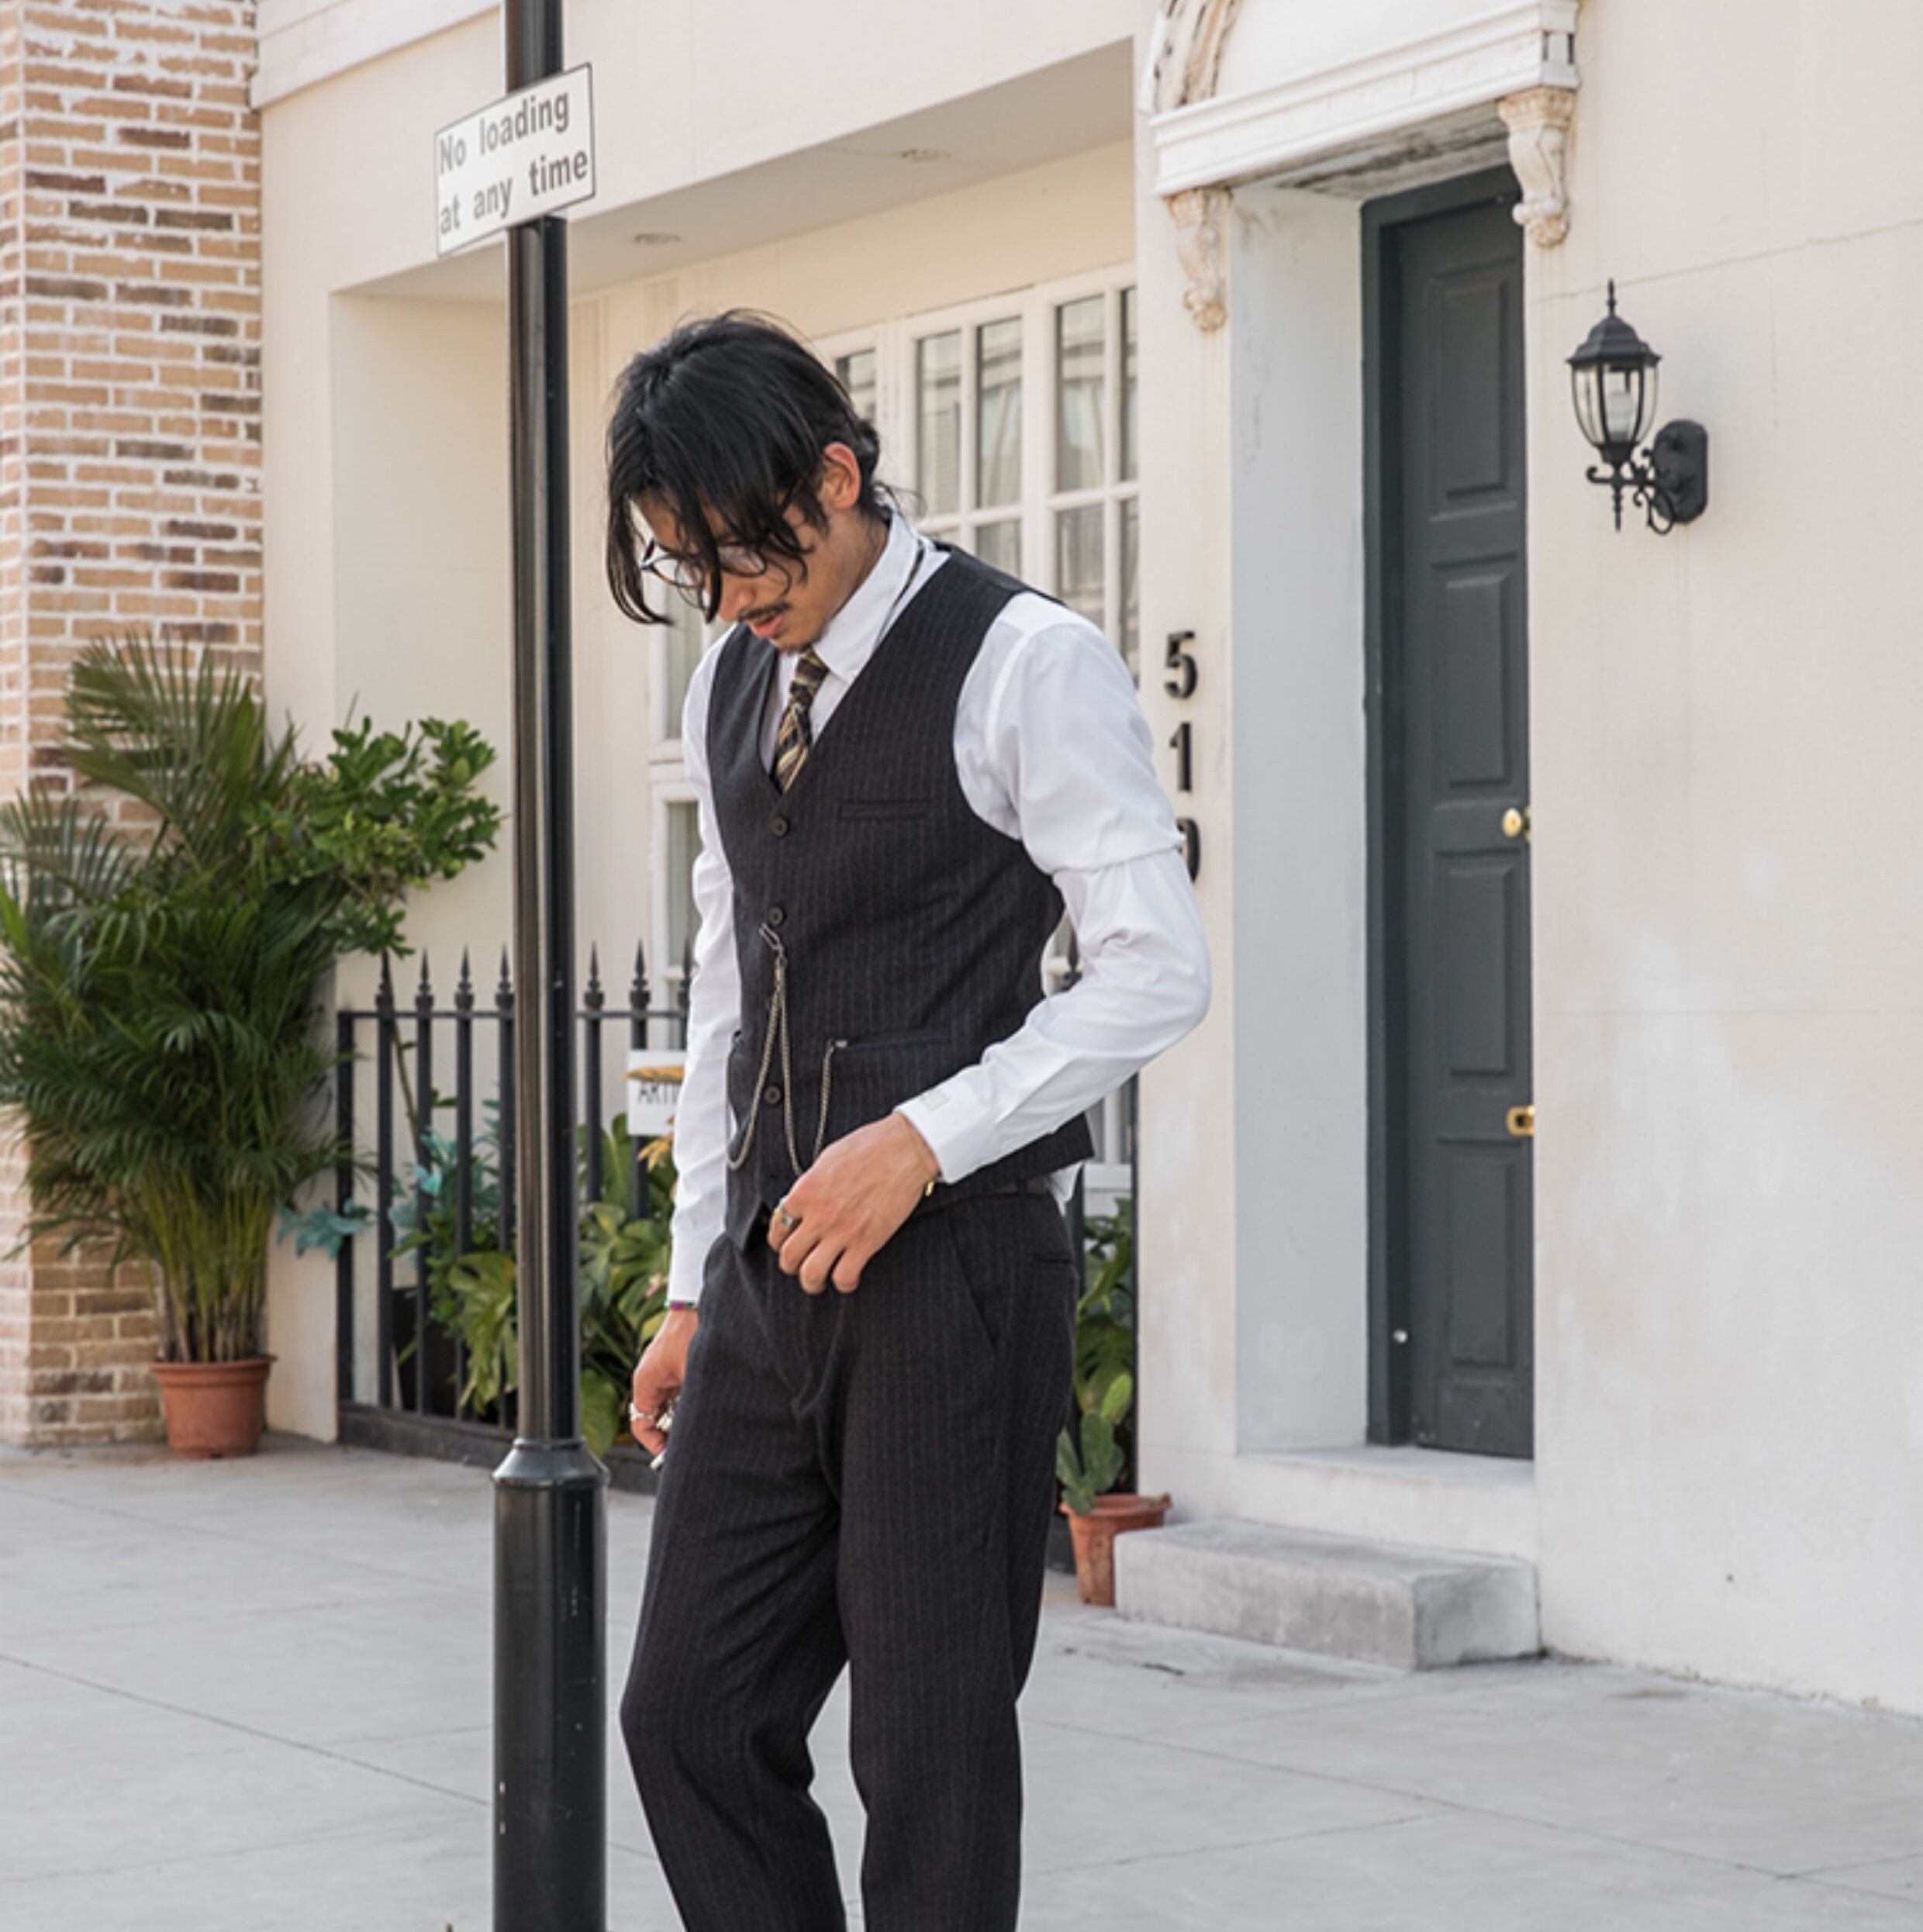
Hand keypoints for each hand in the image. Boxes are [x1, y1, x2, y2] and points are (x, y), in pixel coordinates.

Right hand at [629, 1306, 697, 1455]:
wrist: (700, 1302)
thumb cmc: (693, 1332)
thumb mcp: (694, 1375)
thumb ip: (692, 1404)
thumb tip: (700, 1430)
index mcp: (646, 1383)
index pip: (641, 1425)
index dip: (655, 1444)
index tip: (672, 1454)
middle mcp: (652, 1379)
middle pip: (657, 1418)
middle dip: (674, 1433)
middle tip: (693, 1444)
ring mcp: (665, 1372)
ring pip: (671, 1406)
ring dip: (685, 1416)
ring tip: (705, 1424)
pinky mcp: (679, 1366)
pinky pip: (680, 1392)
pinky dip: (691, 1401)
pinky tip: (709, 1404)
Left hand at [772, 1111, 940, 1294]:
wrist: (905, 1149)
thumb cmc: (871, 1146)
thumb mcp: (828, 1158)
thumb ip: (813, 1184)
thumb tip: (806, 1200)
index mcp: (805, 1191)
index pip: (778, 1225)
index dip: (779, 1238)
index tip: (785, 1241)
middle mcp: (818, 1214)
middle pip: (789, 1255)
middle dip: (790, 1265)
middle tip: (798, 1265)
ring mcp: (842, 1230)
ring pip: (811, 1274)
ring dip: (811, 1282)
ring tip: (818, 1280)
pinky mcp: (867, 1241)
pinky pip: (844, 1276)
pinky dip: (843, 1283)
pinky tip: (847, 1278)